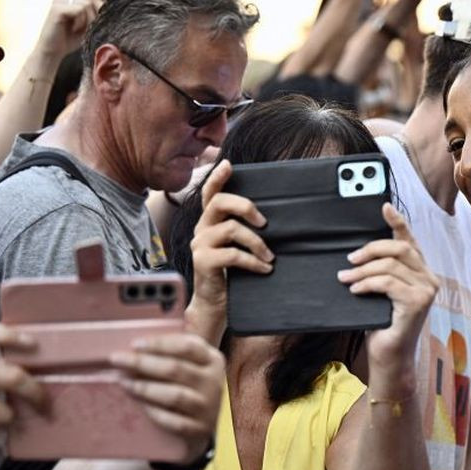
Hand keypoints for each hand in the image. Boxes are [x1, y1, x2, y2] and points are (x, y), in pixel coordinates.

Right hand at [36, 0, 109, 60]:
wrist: (53, 51)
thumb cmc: (71, 38)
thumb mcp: (89, 24)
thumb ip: (98, 12)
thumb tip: (112, 1)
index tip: (109, 11)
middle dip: (96, 12)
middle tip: (90, 26)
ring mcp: (60, 0)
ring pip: (87, 2)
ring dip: (89, 18)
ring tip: (81, 28)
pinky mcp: (57, 8)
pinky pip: (79, 9)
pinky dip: (81, 21)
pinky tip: (75, 29)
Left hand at [108, 334, 225, 463]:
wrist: (209, 425)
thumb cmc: (193, 388)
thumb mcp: (195, 365)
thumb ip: (176, 350)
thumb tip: (139, 340)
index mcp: (212, 360)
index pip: (187, 346)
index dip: (159, 344)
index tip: (135, 344)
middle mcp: (213, 382)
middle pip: (175, 368)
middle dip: (141, 363)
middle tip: (117, 360)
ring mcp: (208, 407)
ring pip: (173, 395)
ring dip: (144, 387)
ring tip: (123, 381)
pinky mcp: (199, 429)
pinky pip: (173, 421)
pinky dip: (155, 413)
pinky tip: (141, 406)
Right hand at [185, 160, 272, 344]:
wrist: (215, 304)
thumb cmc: (231, 275)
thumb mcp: (238, 248)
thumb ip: (244, 231)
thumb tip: (271, 220)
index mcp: (209, 222)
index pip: (209, 193)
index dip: (218, 177)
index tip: (230, 164)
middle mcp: (201, 229)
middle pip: (219, 202)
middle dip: (246, 207)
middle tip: (265, 223)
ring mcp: (199, 244)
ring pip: (230, 229)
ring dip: (256, 242)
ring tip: (270, 257)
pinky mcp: (202, 261)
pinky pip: (232, 254)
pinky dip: (252, 261)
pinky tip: (264, 269)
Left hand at [338, 204, 438, 366]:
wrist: (388, 357)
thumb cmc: (381, 325)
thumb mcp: (378, 293)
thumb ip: (378, 272)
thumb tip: (355, 256)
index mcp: (420, 273)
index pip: (409, 241)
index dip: (397, 222)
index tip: (384, 207)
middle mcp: (428, 279)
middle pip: (399, 248)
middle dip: (370, 250)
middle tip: (350, 260)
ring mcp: (426, 290)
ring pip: (390, 265)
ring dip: (362, 271)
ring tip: (345, 279)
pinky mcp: (417, 303)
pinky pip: (388, 283)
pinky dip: (367, 284)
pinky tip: (355, 290)